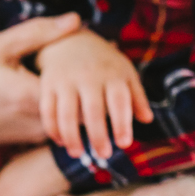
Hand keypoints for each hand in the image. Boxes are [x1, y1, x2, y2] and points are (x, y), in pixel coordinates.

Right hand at [0, 14, 82, 154]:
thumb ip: (37, 34)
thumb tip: (76, 20)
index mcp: (33, 95)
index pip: (82, 78)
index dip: (89, 58)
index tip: (92, 42)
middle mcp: (41, 120)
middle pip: (82, 96)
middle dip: (85, 75)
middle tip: (89, 51)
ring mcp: (36, 134)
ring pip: (71, 108)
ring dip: (72, 89)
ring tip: (61, 67)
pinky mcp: (30, 138)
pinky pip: (57, 117)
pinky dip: (57, 100)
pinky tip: (41, 83)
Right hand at [36, 29, 153, 159]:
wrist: (70, 39)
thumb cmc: (104, 63)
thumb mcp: (125, 73)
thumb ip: (136, 96)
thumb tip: (147, 119)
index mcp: (112, 74)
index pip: (119, 101)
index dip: (122, 124)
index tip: (124, 144)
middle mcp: (88, 77)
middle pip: (92, 111)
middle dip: (98, 136)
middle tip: (104, 155)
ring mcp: (65, 81)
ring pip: (66, 114)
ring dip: (72, 137)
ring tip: (78, 154)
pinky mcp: (47, 85)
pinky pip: (47, 111)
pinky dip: (53, 129)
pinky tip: (61, 142)